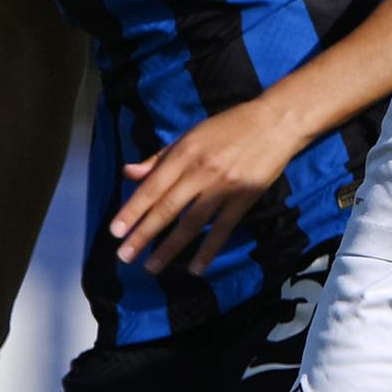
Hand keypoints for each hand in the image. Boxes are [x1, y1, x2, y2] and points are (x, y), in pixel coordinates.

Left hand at [112, 99, 301, 273]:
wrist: (275, 123)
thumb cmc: (229, 127)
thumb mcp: (190, 135)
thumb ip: (159, 158)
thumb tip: (128, 173)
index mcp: (184, 153)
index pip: (152, 187)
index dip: (133, 210)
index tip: (115, 231)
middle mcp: (201, 172)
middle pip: (167, 208)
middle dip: (144, 234)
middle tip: (124, 256)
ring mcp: (224, 187)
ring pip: (191, 223)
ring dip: (170, 248)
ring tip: (151, 267)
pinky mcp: (244, 198)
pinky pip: (222, 229)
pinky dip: (208, 250)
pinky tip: (195, 268)